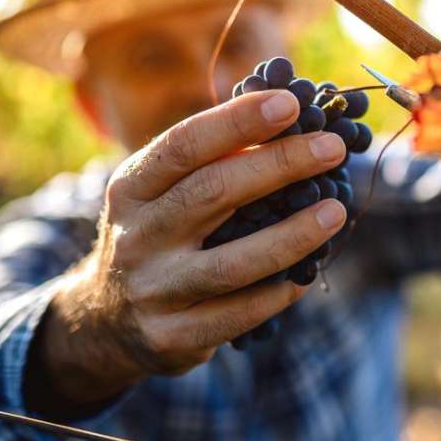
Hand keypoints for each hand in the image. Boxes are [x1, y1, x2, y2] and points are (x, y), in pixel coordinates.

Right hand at [26, 90, 347, 415]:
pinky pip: (239, 315)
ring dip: (292, 235)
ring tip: (335, 212)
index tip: (292, 105)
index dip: (238, 122)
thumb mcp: (162, 193)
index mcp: (131, 187)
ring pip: (232, 264)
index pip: (184, 145)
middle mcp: (137, 236)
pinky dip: (279, 293)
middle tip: (332, 147)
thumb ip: (213, 161)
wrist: (106, 320)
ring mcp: (153, 290)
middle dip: (279, 165)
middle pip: (212, 193)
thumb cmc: (158, 234)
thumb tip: (295, 119)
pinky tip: (307, 274)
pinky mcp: (172, 336)